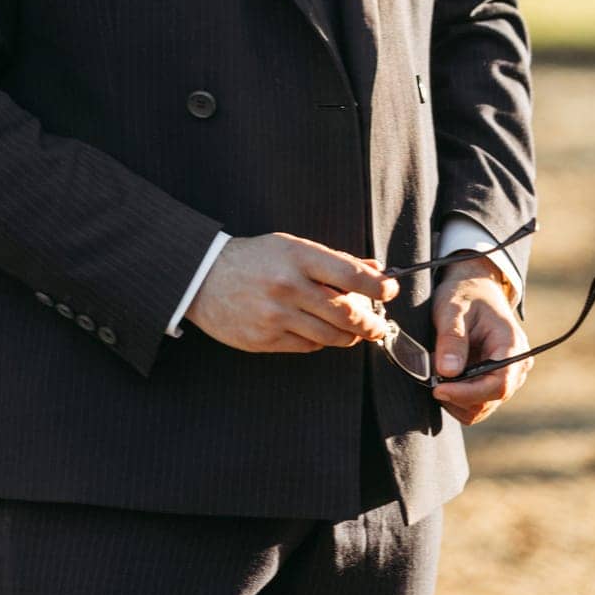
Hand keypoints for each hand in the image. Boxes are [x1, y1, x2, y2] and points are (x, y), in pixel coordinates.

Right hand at [185, 233, 399, 354]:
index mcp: (298, 257)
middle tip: (378, 324)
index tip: (390, 290)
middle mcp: (288, 286)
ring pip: (330, 335)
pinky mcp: (265, 340)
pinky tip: (320, 331)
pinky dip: (321, 341)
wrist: (204, 278)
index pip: (350, 274)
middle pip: (345, 312)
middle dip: (370, 322)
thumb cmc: (255, 258)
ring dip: (350, 336)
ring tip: (355, 331)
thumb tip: (374, 269)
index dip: (377, 285)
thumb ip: (334, 261)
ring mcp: (276, 316)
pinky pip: (308, 346)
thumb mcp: (293, 248)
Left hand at [429, 258, 532, 424]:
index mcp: (512, 346)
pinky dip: (457, 397)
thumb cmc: (465, 293)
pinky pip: (476, 404)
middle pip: (488, 400)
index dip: (467, 393)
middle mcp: (517, 366)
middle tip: (431, 375)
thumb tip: (447, 372)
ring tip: (438, 371)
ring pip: (481, 408)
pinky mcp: (495, 382)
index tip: (438, 389)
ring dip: (455, 398)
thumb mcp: (452, 308)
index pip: (499, 385)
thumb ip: (451, 338)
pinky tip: (446, 376)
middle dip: (457, 394)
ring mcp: (508, 377)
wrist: (474, 287)